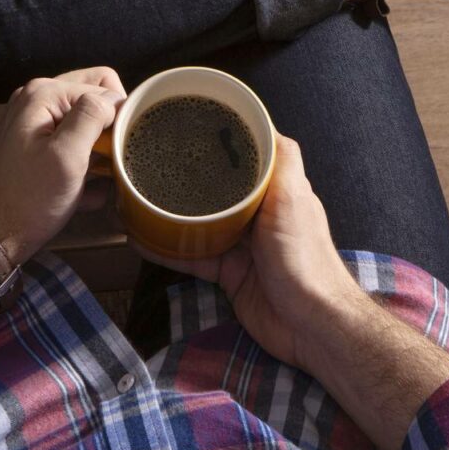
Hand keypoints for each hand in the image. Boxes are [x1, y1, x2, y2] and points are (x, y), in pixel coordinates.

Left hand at [0, 66, 126, 265]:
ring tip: (100, 174)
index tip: (120, 149)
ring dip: (99, 144)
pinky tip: (86, 186)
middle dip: (110, 124)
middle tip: (112, 156)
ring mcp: (34, 120)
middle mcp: (36, 99)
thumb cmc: (29, 200)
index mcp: (43, 94)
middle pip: (94, 94)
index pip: (104, 85)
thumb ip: (92, 117)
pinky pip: (72, 138)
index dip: (118, 115)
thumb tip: (116, 97)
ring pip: (85, 118)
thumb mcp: (67, 157)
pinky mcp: (35, 142)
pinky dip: (84, 157)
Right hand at [129, 134, 360, 370]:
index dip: (224, 141)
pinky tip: (141, 240)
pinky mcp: (229, 274)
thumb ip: (283, 162)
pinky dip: (167, 250)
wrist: (310, 326)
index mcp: (277, 190)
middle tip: (152, 161)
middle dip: (189, 179)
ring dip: (172, 214)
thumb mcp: (293, 199)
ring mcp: (242, 245)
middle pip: (219, 189)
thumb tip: (264, 124)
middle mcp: (259, 214)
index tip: (191, 124)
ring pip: (200, 222)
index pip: (249, 157)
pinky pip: (192, 257)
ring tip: (138, 198)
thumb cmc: (304, 258)